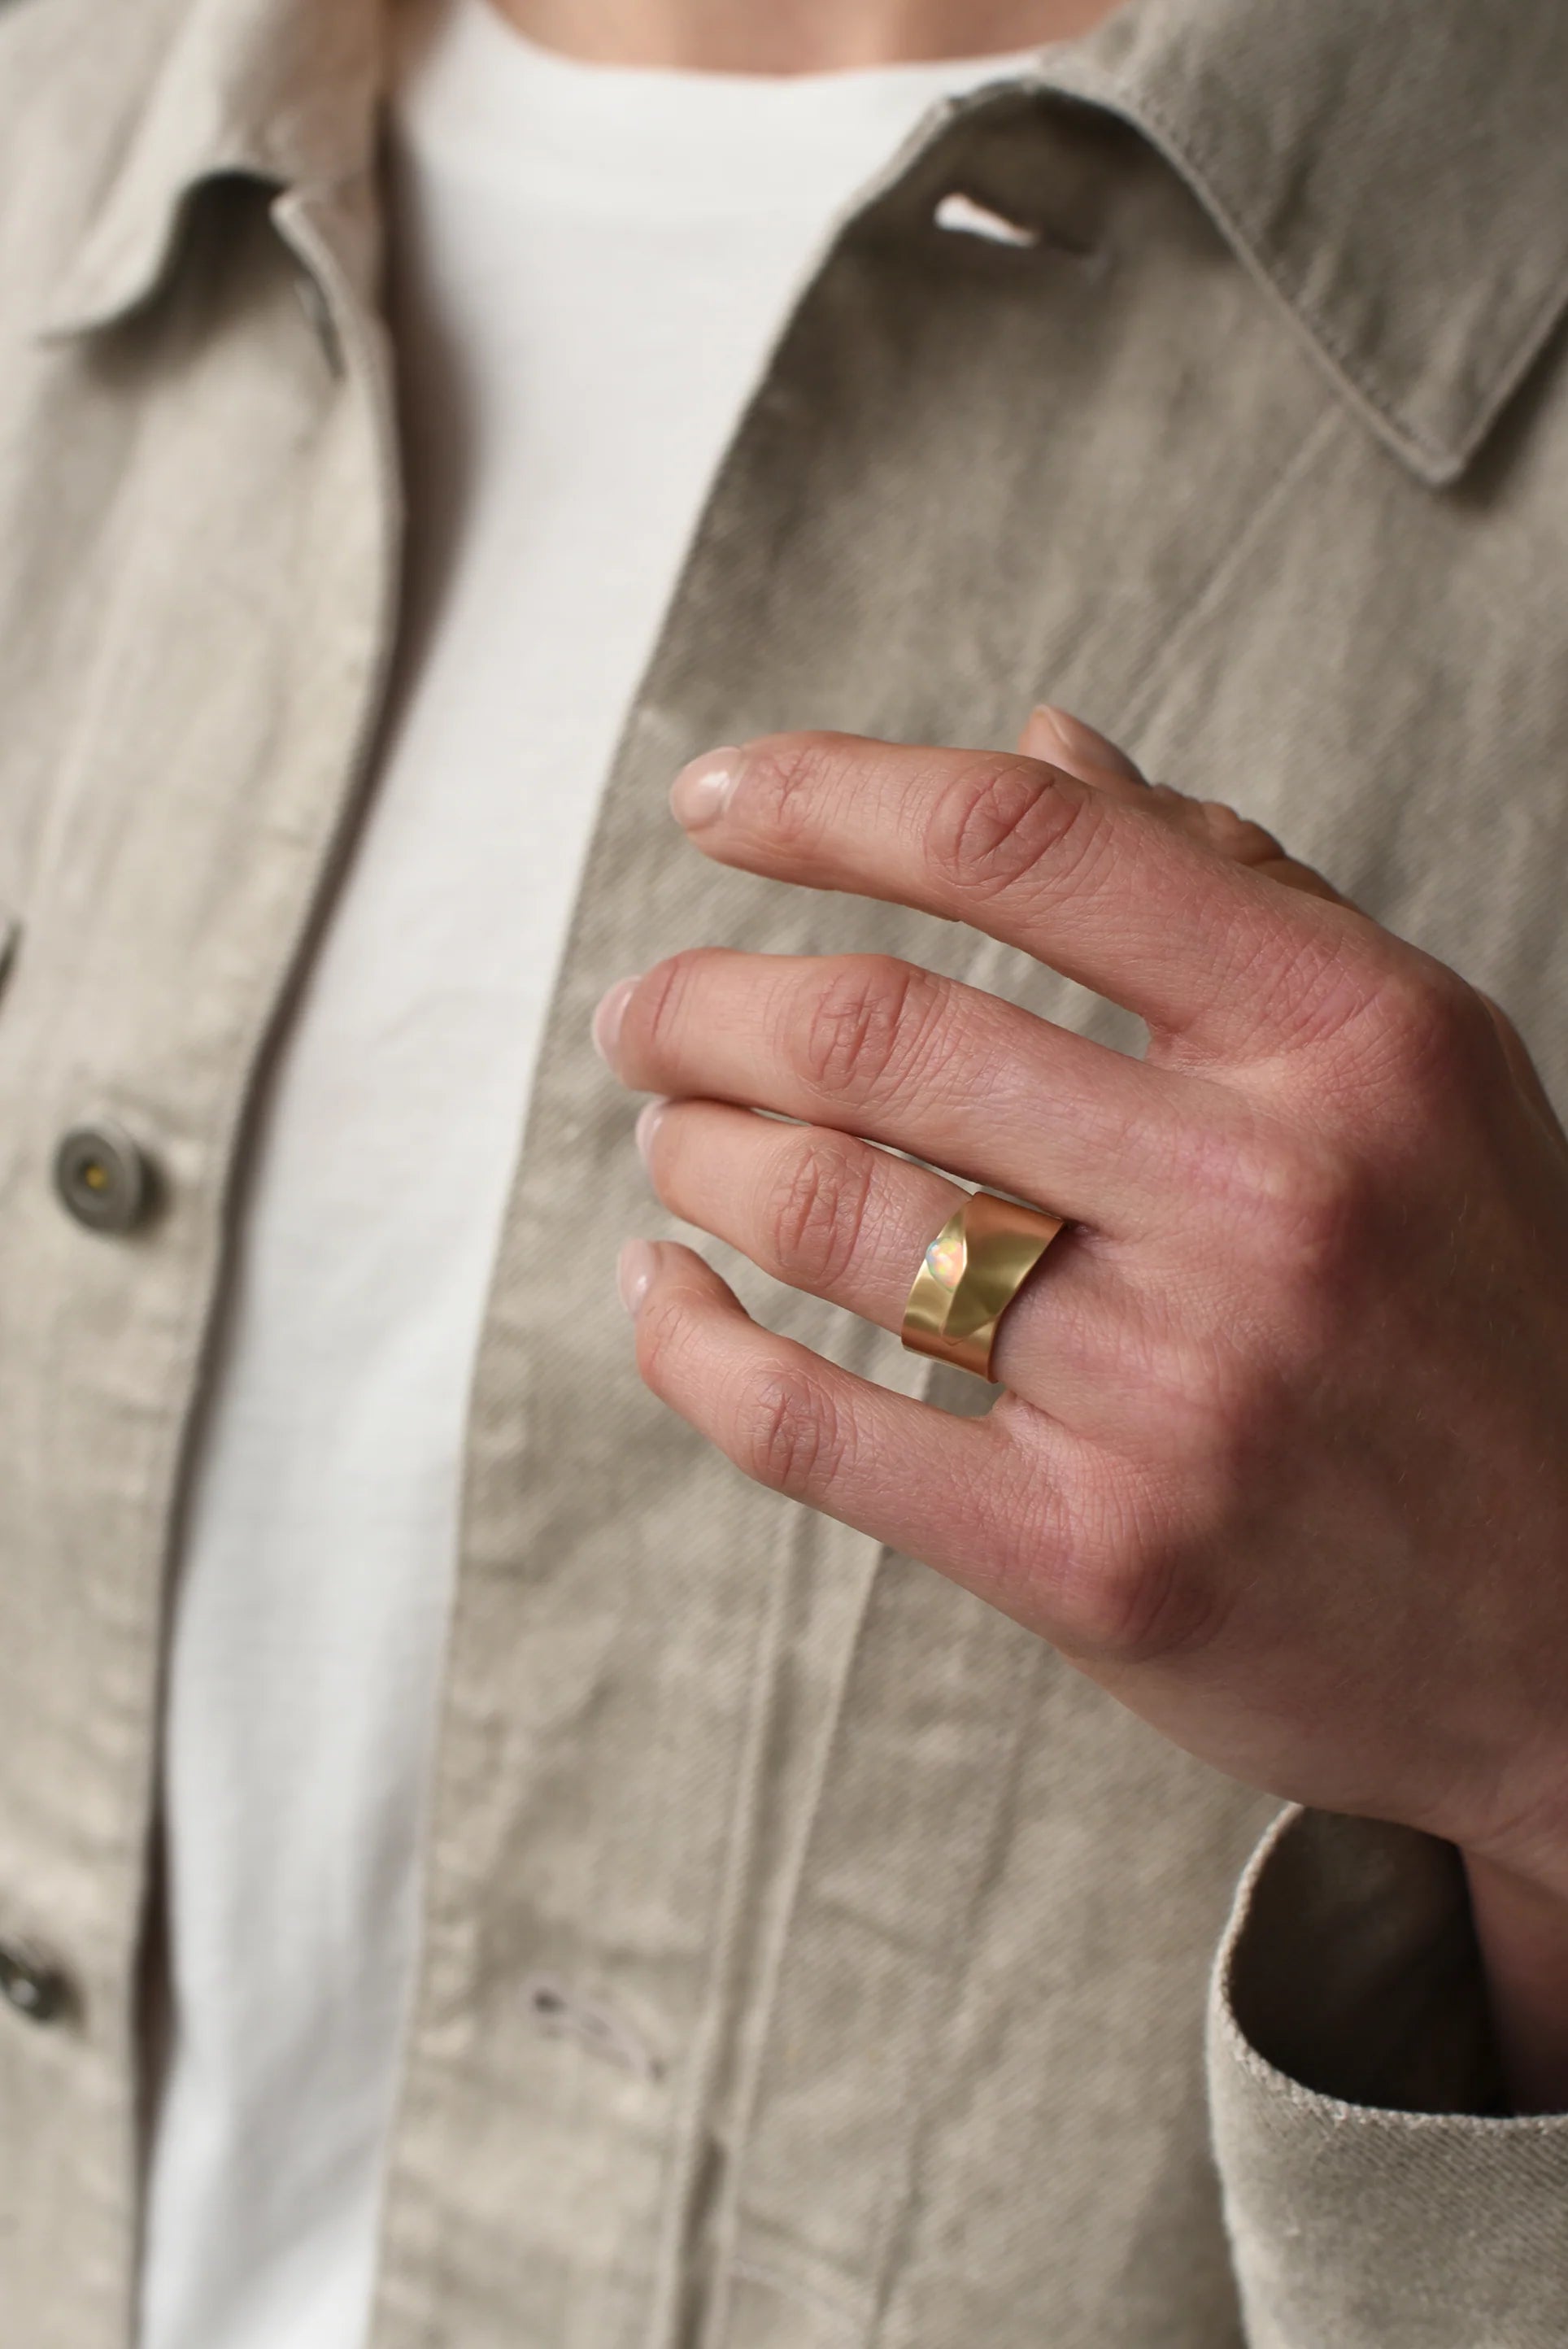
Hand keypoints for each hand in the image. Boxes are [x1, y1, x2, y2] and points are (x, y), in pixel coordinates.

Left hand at [593, 709, 1567, 2106]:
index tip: (717, 801)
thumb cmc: (1485, 1313)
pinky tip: (663, 1294)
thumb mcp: (1418, 1066)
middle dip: (703, 1004)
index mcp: (1347, 1040)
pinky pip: (809, 1427)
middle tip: (645, 1015)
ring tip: (673, 1138)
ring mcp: (1174, 1390)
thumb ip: (1232, 891)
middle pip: (882, 1029)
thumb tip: (1037, 741)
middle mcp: (1264, 1198)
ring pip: (827, 1211)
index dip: (829, 797)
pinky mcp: (1091, 1559)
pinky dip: (690, 1343)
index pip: (1026, 843)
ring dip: (696, 1155)